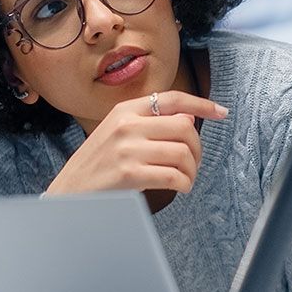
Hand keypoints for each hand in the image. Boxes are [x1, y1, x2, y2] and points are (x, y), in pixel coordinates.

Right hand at [45, 91, 227, 195]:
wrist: (68, 192)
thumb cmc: (97, 166)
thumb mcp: (117, 134)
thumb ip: (148, 123)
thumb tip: (187, 118)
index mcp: (124, 110)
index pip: (172, 99)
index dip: (202, 104)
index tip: (222, 112)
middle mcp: (126, 125)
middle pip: (185, 128)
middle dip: (198, 149)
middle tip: (193, 164)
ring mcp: (127, 149)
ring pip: (183, 153)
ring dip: (192, 170)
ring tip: (185, 179)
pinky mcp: (129, 173)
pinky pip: (174, 176)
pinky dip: (184, 184)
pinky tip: (179, 188)